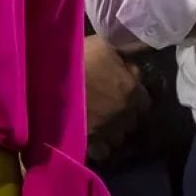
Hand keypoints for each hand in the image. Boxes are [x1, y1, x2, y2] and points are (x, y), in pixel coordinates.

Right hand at [84, 36, 149, 160]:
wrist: (51, 79)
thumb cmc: (78, 57)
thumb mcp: (104, 45)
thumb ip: (124, 52)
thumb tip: (135, 54)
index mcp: (132, 90)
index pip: (145, 99)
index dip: (134, 94)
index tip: (124, 89)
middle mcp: (124, 114)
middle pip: (132, 120)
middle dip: (125, 114)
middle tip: (110, 105)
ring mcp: (108, 131)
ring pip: (118, 138)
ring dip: (112, 131)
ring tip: (100, 122)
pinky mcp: (90, 142)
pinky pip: (100, 150)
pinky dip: (98, 145)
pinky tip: (91, 136)